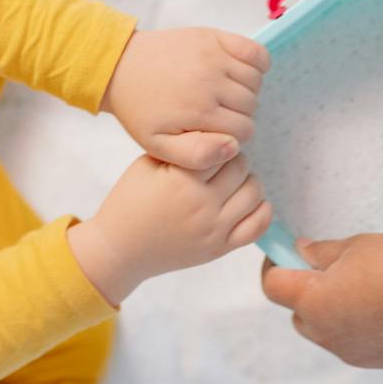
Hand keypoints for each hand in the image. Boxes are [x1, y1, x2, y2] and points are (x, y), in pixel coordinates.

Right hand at [68, 154, 270, 304]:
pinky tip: (248, 202)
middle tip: (220, 163)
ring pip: (254, 192)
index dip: (218, 142)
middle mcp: (201, 204)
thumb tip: (216, 135)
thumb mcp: (146, 164)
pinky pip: (259, 226)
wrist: (121, 248)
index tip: (211, 145)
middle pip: (241, 167)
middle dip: (233, 159)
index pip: (221, 148)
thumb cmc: (130, 202)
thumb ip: (181, 149)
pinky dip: (261, 209)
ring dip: (247, 181)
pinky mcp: (220, 248)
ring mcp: (214, 229)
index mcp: (182, 180)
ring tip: (231, 182)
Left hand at [101, 28, 269, 170]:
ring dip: (247, 91)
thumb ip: (198, 156)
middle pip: (252, 106)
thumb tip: (233, 148)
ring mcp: (213, 56)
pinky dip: (257, 63)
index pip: (244, 131)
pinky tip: (239, 73)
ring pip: (256, 81)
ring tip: (225, 94)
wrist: (120, 67)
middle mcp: (210, 82)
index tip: (217, 131)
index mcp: (199, 112)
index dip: (234, 135)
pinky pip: (255, 52)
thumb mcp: (159, 145)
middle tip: (217, 112)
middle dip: (239, 114)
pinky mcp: (213, 37)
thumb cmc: (141, 110)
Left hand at [259, 234, 382, 368]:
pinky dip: (356, 326)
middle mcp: (322, 331)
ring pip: (324, 330)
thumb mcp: (357, 246)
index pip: (272, 285)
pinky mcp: (371, 360)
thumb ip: (322, 252)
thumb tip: (302, 252)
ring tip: (362, 290)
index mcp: (311, 299)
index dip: (275, 265)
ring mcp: (345, 350)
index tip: (288, 254)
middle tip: (330, 270)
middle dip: (305, 291)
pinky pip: (351, 341)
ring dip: (331, 312)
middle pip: (296, 312)